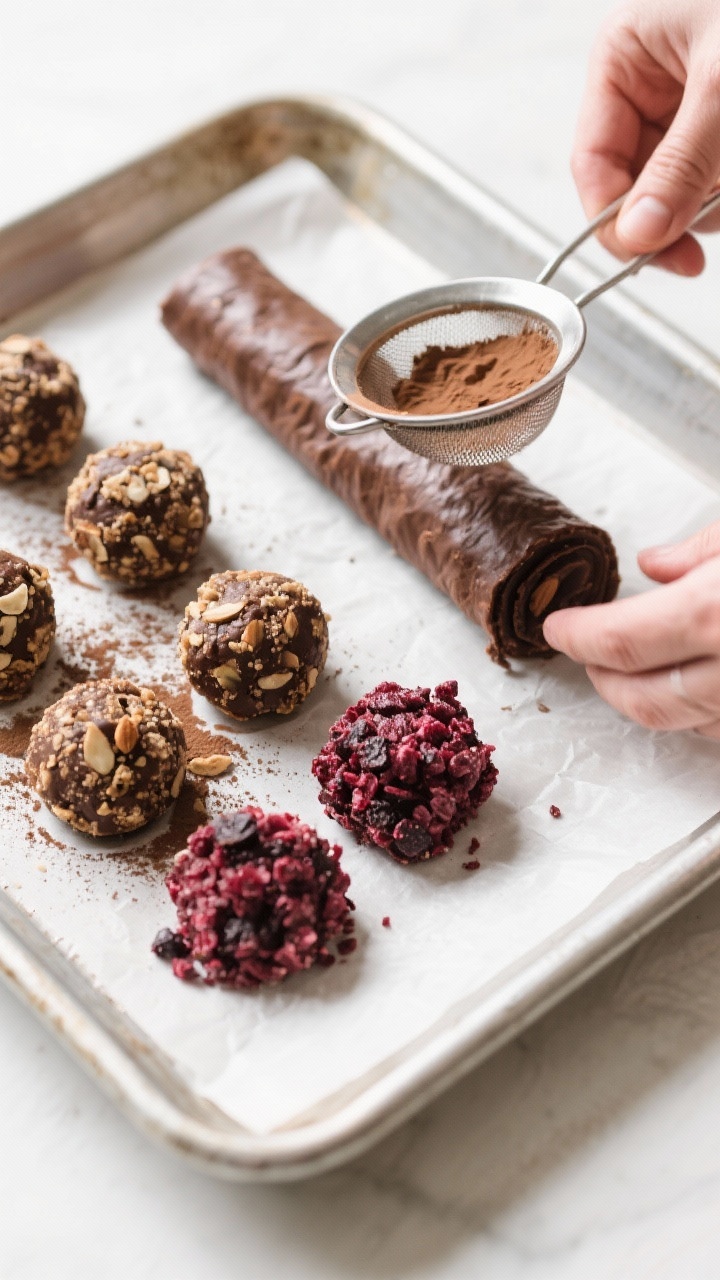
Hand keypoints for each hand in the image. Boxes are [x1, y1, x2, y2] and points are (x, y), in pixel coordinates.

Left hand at [542, 520, 719, 736]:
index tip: (558, 628)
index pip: (621, 641)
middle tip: (589, 654)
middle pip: (645, 698)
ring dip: (650, 698)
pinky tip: (691, 682)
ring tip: (635, 669)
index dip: (580, 637)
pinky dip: (695, 710)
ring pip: (683, 722)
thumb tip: (655, 565)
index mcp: (714, 614)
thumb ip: (700, 550)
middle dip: (605, 680)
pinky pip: (719, 727)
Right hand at [572, 0, 719, 274]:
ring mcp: (690, 106)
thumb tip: (640, 234)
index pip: (594, 161)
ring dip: (712, 200)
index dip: (616, 217)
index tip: (651, 252)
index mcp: (625, 58)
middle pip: (638, 184)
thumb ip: (680, 167)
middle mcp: (652, 84)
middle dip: (677, 207)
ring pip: (680, 190)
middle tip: (705, 227)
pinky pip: (714, 181)